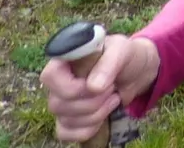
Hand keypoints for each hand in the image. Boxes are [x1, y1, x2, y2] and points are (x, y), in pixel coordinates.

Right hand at [41, 35, 158, 142]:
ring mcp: (61, 103)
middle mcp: (57, 83)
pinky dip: (88, 129)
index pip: (49, 76)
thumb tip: (93, 87)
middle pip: (58, 104)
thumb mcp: (121, 50)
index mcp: (64, 60)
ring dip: (96, 114)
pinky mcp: (68, 121)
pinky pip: (66, 134)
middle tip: (111, 88)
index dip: (72, 87)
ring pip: (65, 120)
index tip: (95, 83)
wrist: (134, 73)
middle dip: (92, 101)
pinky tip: (104, 117)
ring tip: (113, 97)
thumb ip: (108, 63)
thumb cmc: (123, 57)